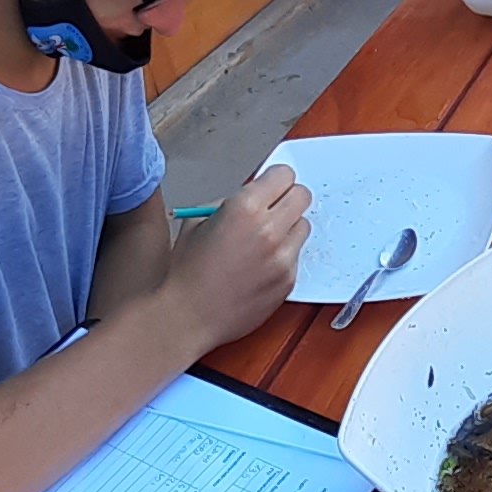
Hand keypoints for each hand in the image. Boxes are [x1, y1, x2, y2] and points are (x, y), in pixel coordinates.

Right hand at [160, 165, 310, 349]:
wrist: (188, 316)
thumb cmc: (187, 271)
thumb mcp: (197, 220)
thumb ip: (229, 202)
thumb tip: (254, 194)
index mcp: (245, 208)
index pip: (284, 175)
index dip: (275, 180)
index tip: (271, 186)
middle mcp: (269, 230)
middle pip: (302, 196)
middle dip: (287, 198)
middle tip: (273, 208)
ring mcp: (283, 257)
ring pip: (303, 226)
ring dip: (288, 227)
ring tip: (264, 240)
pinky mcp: (289, 280)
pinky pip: (296, 255)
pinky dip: (284, 255)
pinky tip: (260, 265)